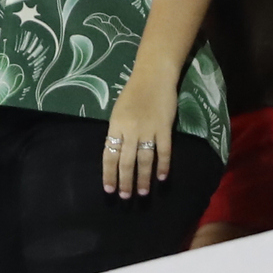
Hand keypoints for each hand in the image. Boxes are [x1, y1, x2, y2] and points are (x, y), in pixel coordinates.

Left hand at [103, 66, 177, 198]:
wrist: (153, 75)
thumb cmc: (133, 92)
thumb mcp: (118, 111)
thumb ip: (118, 132)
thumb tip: (116, 155)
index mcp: (115, 125)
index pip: (109, 154)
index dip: (108, 174)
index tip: (109, 189)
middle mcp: (130, 130)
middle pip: (126, 161)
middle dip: (125, 181)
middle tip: (125, 197)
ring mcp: (148, 129)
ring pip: (144, 159)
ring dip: (143, 178)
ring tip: (142, 193)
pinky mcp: (164, 127)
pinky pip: (164, 150)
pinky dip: (163, 165)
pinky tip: (162, 177)